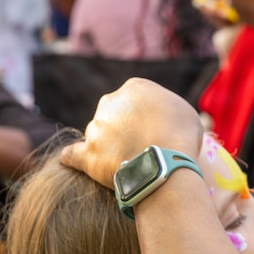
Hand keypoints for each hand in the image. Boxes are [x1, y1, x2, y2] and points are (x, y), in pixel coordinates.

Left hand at [60, 78, 204, 189]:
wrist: (165, 164)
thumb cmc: (181, 138)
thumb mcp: (185, 112)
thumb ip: (169, 109)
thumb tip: (165, 117)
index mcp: (134, 87)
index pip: (133, 100)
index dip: (142, 118)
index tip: (151, 132)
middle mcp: (110, 102)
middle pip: (112, 115)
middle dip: (122, 129)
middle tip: (138, 149)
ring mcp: (96, 128)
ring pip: (98, 136)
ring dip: (107, 148)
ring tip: (125, 165)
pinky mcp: (87, 153)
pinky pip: (73, 155)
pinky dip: (72, 158)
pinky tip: (69, 161)